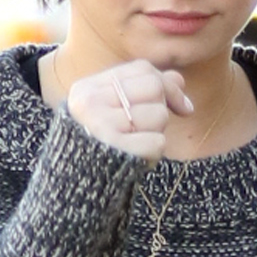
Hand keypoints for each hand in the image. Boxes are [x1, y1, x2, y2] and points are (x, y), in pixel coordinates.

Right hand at [64, 58, 193, 161]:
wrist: (77, 187)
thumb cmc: (100, 146)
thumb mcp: (112, 111)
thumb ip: (143, 90)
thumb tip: (179, 79)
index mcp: (88, 89)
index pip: (142, 69)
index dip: (167, 85)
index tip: (178, 106)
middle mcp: (91, 104)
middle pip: (154, 87)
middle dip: (160, 108)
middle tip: (145, 129)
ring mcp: (101, 127)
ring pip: (159, 114)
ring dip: (156, 132)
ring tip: (135, 143)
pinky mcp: (116, 151)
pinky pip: (157, 142)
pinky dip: (154, 153)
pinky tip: (138, 158)